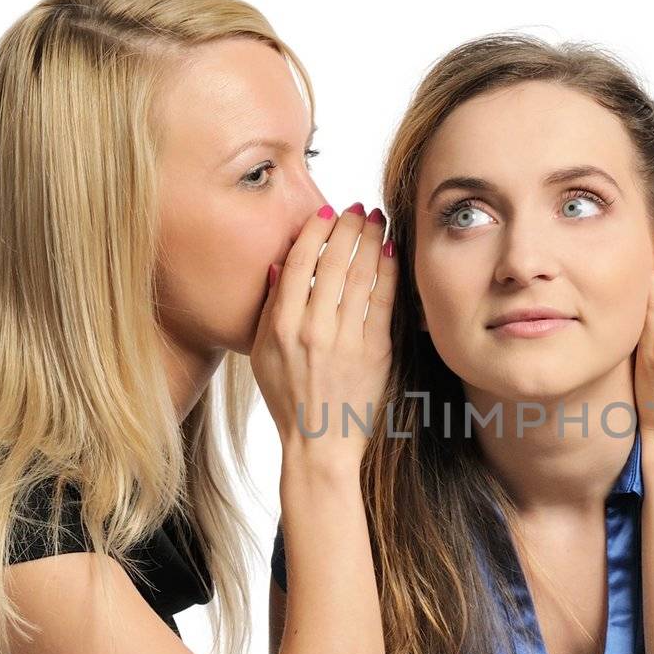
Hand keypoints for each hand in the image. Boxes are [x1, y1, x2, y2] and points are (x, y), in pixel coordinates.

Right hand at [250, 203, 397, 463]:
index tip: (327, 212)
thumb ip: (270, 307)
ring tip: (379, 220)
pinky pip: (385, 302)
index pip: (300, 263)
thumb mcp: (261, 354)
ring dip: (372, 241)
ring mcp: (346, 341)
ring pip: (362, 276)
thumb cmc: (288, 399)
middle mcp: (312, 329)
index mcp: (280, 326)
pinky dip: (389, 272)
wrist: (319, 444)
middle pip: (334, 262)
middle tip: (360, 208)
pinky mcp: (375, 353)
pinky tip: (392, 252)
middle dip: (350, 227)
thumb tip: (282, 263)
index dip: (315, 231)